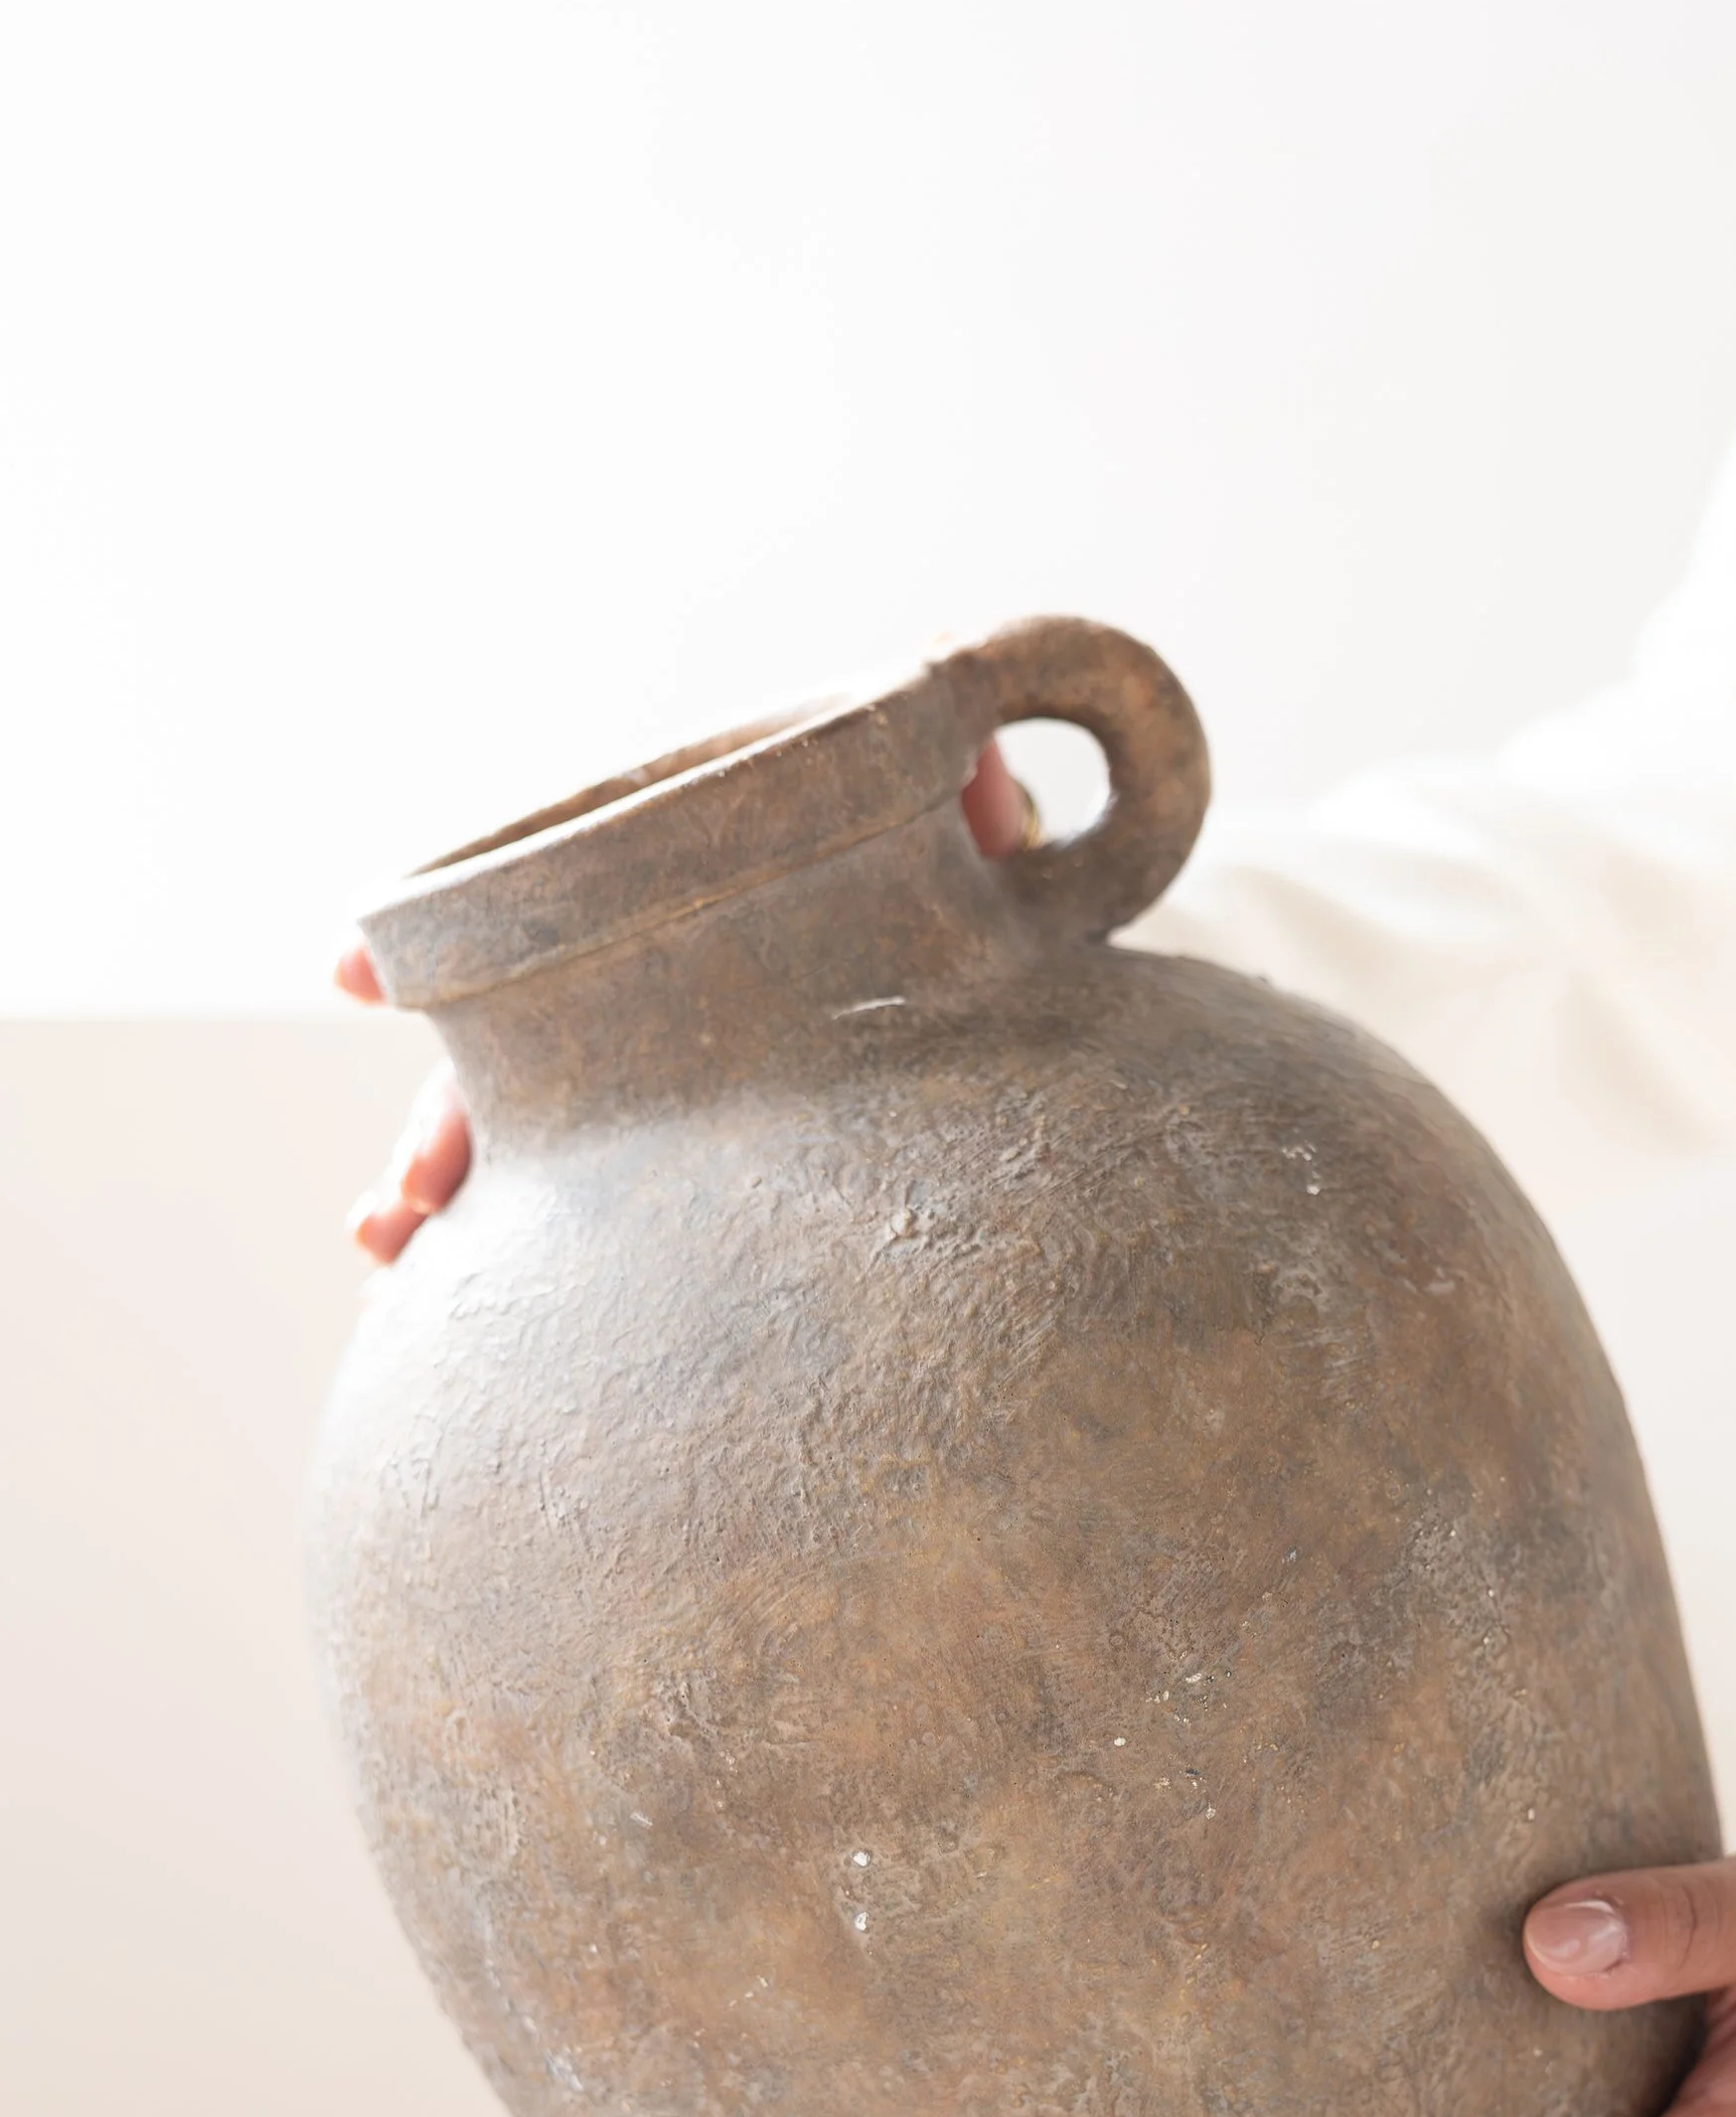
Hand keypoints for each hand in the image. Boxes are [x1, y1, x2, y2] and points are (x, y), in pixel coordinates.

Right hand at [339, 738, 1037, 1259]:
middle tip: (396, 1213)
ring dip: (455, 1211)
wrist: (1001, 977)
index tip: (353, 976)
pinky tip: (456, 1338)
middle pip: (513, 1068)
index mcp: (669, 908)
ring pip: (536, 1158)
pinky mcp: (702, 1181)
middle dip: (441, 1137)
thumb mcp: (964, 838)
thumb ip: (971, 808)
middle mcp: (639, 1005)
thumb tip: (988, 778)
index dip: (447, 948)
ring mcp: (655, 1095)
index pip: (539, 922)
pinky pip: (607, 1234)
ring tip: (396, 1264)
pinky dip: (529, 1284)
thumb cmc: (962, 888)